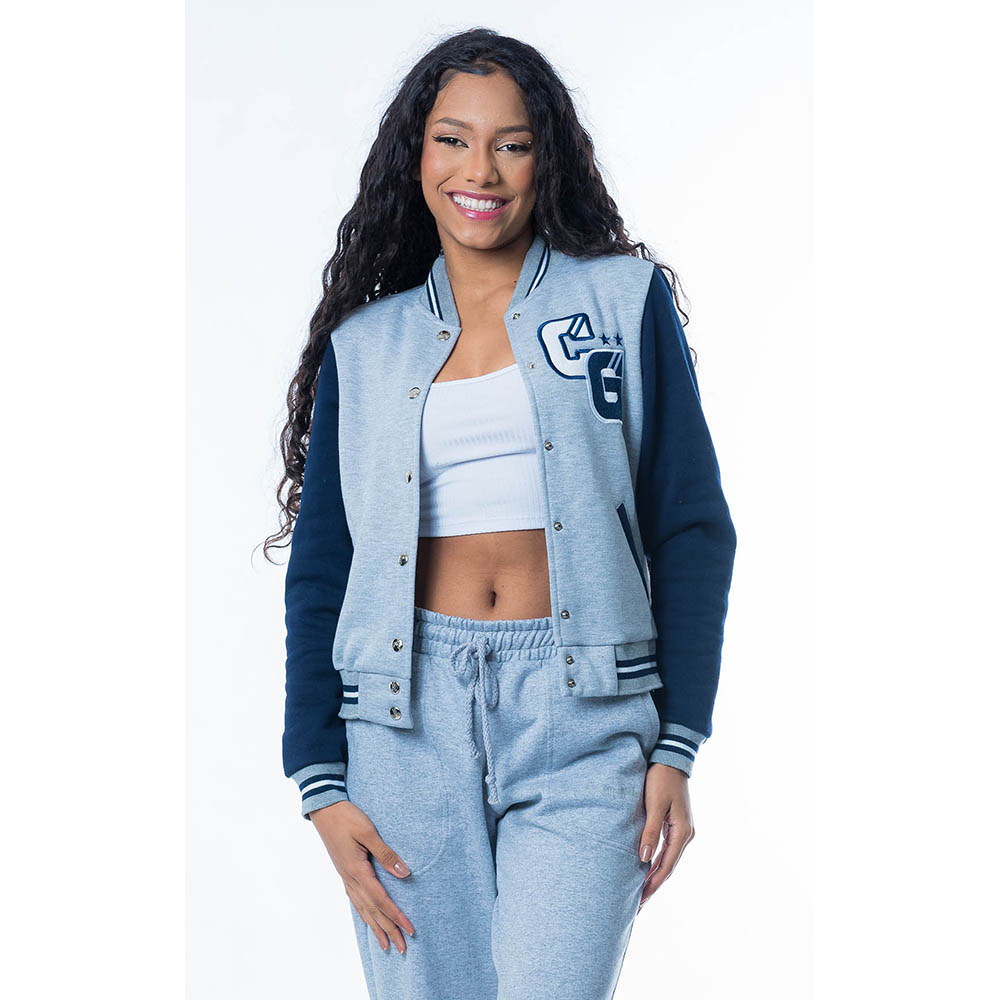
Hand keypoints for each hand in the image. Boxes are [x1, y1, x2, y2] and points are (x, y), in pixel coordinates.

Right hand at [308, 800, 415, 952]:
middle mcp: (351, 879)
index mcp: (357, 871)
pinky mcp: (344, 872)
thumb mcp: (368, 832)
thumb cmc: (347, 817)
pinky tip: (367, 920)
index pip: (381, 900)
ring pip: (363, 909)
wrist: (324, 809)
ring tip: (385, 945)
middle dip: (388, 930)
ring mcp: (346, 877)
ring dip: (376, 927)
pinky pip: (356, 900)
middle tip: (402, 949)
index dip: (396, 916)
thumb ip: (386, 854)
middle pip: (373, 911)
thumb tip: (405, 873)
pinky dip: (364, 914)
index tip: (410, 929)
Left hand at [637, 763, 694, 911]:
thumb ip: (650, 832)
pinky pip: (666, 850)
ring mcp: (682, 831)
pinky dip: (656, 862)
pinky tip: (646, 870)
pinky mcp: (675, 825)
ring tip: (640, 894)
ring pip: (667, 860)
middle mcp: (685, 835)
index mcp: (682, 832)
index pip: (665, 866)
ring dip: (654, 876)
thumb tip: (643, 859)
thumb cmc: (661, 779)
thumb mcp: (654, 805)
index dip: (652, 884)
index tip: (640, 900)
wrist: (671, 760)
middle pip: (667, 867)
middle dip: (652, 886)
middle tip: (637, 906)